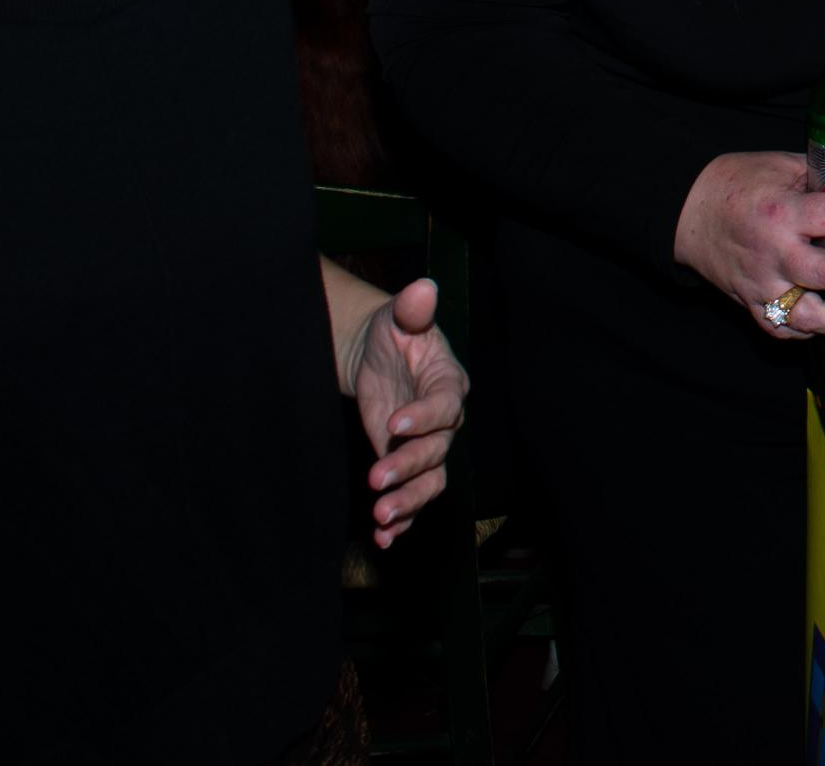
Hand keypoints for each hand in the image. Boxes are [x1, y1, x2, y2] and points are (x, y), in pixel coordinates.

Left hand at [344, 278, 469, 547]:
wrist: (375, 357)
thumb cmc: (393, 332)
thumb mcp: (399, 317)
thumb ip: (412, 309)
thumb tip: (423, 287)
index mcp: (449, 383)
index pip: (446, 405)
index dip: (424, 416)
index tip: (393, 424)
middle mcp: (445, 421)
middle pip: (438, 451)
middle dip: (409, 469)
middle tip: (377, 480)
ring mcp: (428, 447)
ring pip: (430, 482)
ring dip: (409, 502)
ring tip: (381, 518)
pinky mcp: (408, 466)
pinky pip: (414, 498)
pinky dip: (402, 520)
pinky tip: (383, 537)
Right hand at [672, 150, 824, 336]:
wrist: (686, 210)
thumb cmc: (736, 182)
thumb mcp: (781, 165)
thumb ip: (822, 176)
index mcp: (781, 212)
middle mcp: (773, 253)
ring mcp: (760, 284)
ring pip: (810, 318)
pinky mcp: (749, 303)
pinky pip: (784, 331)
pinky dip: (812, 331)